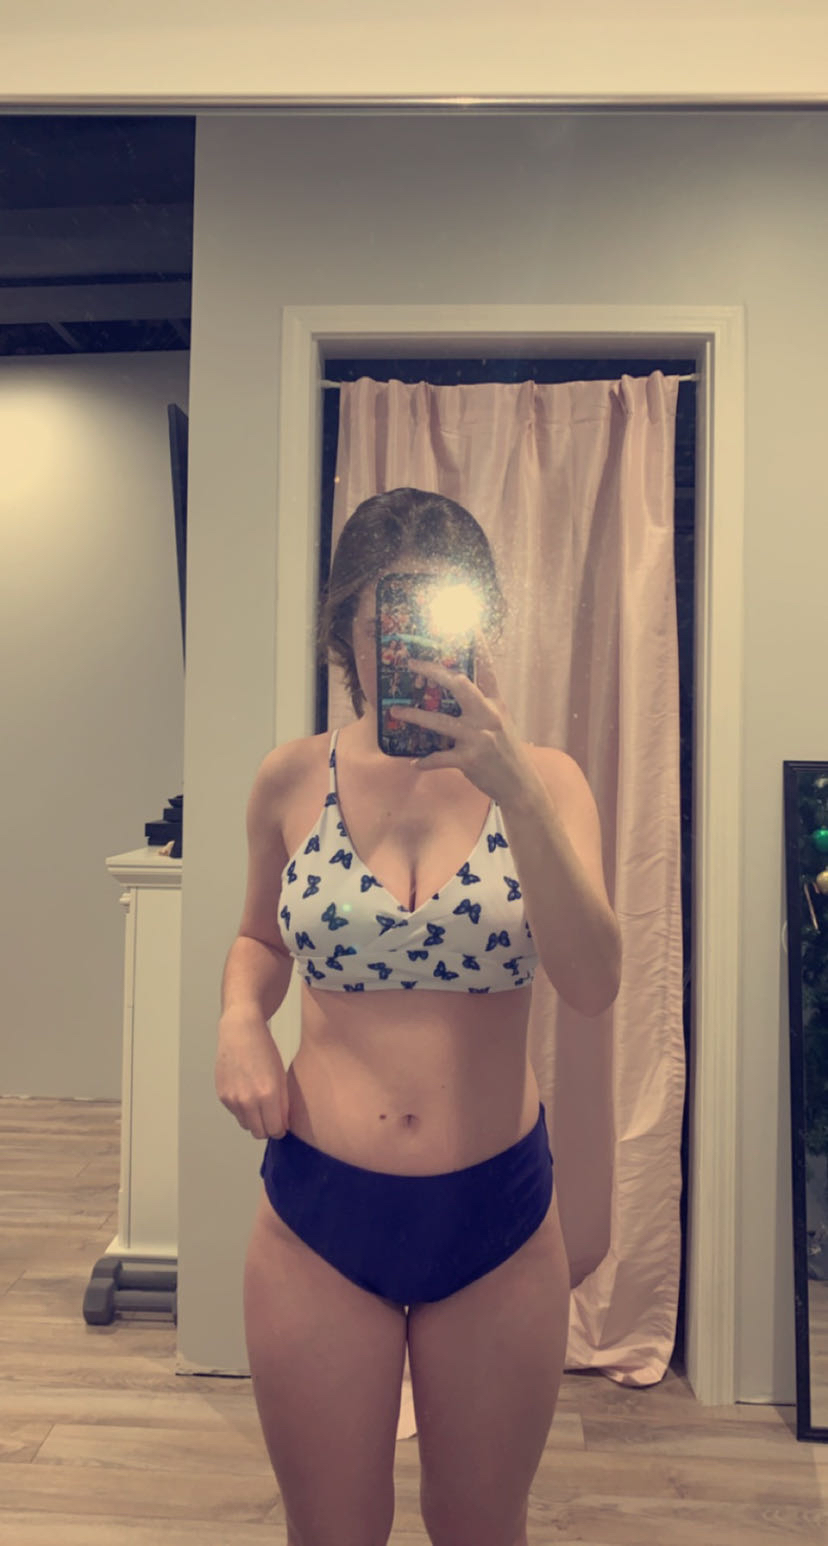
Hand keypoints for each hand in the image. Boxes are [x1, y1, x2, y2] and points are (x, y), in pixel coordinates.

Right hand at [215, 1007, 289, 1139]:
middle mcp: (248, 1100)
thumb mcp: (282, 1076)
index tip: (281, 1123)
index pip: (275, 1130)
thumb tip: (282, 1125)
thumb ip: (283, 1104)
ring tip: (259, 1101)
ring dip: (254, 1119)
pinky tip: (246, 1091)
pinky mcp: (222, 1095)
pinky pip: (235, 1113)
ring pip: (246, 1125)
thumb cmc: (265, 1050)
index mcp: (268, 1095)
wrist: (241, 1032)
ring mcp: (232, 1098)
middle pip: (259, 1133)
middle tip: (271, 1116)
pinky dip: (242, 1108)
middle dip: (267, 1128)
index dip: (280, 1129)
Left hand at [393, 635, 536, 805]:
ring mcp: (479, 737)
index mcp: (496, 704)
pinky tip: (415, 763)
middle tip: (412, 664)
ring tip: (395, 711)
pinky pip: (440, 758)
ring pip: (441, 721)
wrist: (520, 784)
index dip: (480, 645)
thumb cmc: (507, 753)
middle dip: (433, 672)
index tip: (471, 624)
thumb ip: (484, 706)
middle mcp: (488, 716)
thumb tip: (460, 690)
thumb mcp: (502, 722)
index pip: (487, 669)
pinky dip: (426, 761)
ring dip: (415, 715)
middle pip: (459, 685)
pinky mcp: (470, 760)